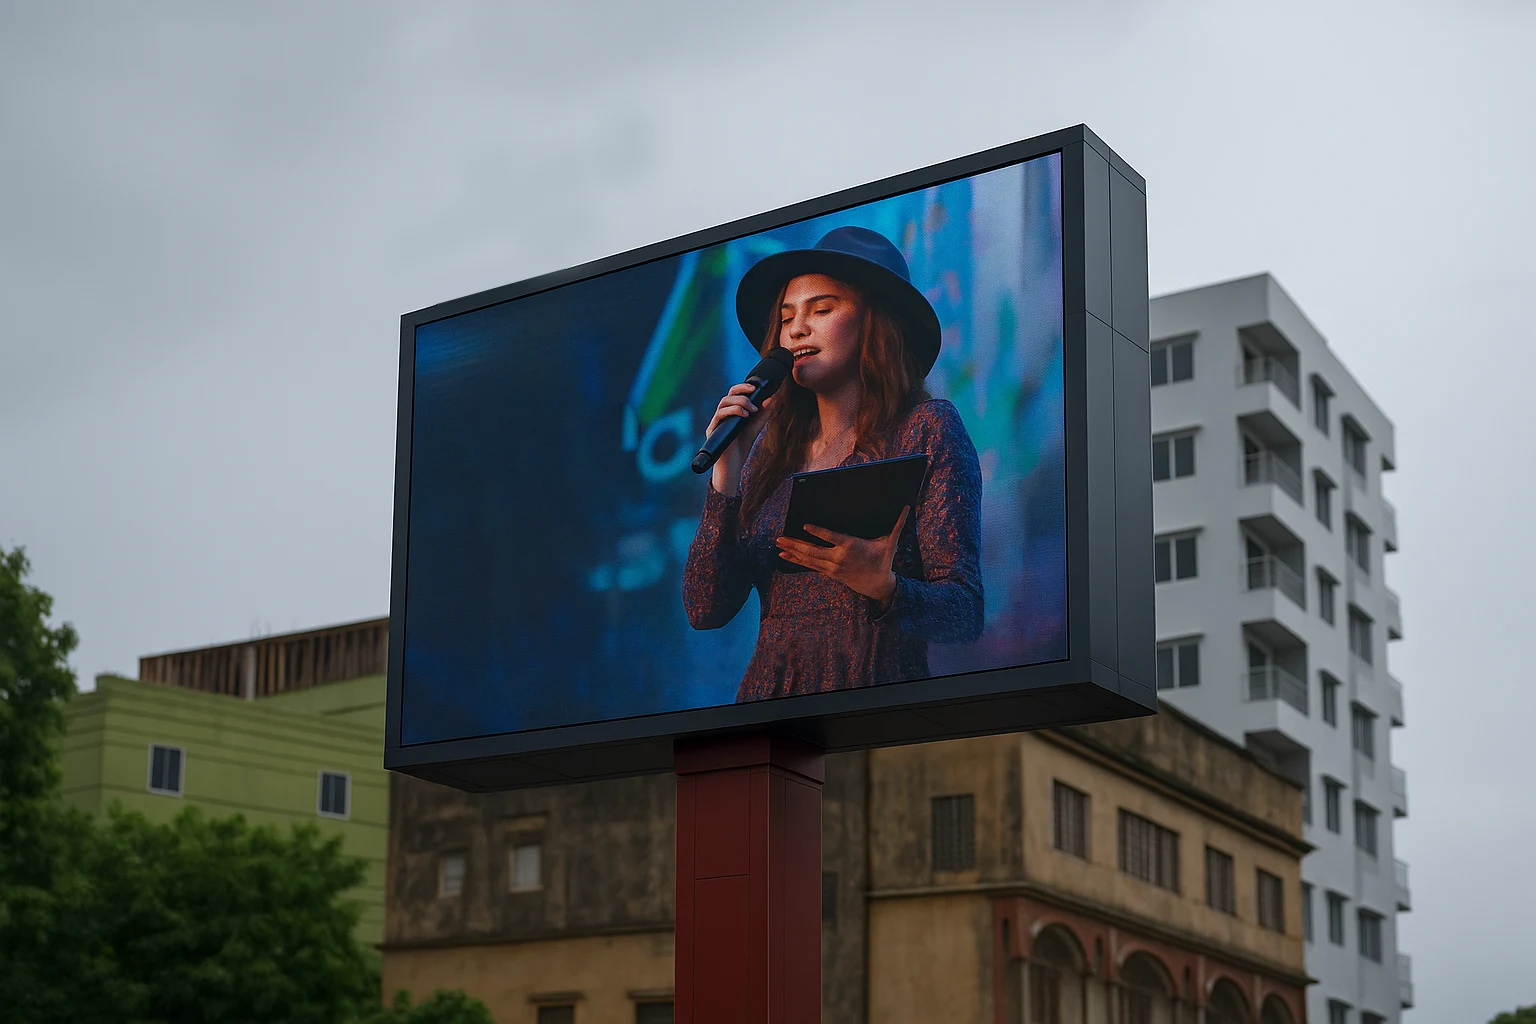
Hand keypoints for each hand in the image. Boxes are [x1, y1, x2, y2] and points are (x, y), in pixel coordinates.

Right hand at [707, 383, 774, 495]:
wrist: (731, 468)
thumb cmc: (740, 449)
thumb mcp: (755, 429)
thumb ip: (762, 415)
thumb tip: (771, 399)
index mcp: (730, 413)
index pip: (734, 394)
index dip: (743, 387)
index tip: (756, 387)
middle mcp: (722, 415)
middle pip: (728, 395)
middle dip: (741, 390)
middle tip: (754, 392)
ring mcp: (716, 422)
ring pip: (724, 402)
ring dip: (740, 402)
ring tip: (752, 409)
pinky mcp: (713, 430)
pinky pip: (720, 414)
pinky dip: (733, 411)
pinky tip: (745, 415)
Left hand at [775, 507, 909, 606]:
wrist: (878, 585)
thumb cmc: (883, 560)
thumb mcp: (890, 542)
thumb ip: (897, 524)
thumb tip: (907, 507)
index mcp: (851, 546)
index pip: (831, 537)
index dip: (818, 532)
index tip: (805, 525)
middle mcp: (839, 558)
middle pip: (813, 550)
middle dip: (795, 544)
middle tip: (780, 538)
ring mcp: (832, 567)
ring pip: (809, 559)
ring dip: (792, 552)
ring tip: (778, 546)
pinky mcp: (830, 573)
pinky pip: (810, 566)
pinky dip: (797, 561)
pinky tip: (785, 557)